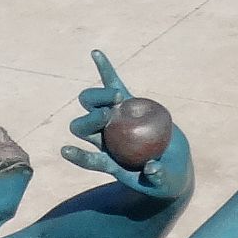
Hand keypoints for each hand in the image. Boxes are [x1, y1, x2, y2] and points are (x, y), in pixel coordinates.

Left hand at [61, 50, 189, 200]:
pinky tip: (96, 53)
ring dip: (98, 98)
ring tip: (117, 97)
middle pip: (84, 127)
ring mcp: (116, 121)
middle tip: (109, 115)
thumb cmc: (165, 180)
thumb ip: (158, 178)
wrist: (171, 165)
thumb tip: (151, 168)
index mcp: (111, 162)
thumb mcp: (164, 184)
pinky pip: (114, 84)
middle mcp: (107, 140)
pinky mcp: (129, 107)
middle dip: (90, 119)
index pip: (90, 159)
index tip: (66, 150)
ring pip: (93, 105)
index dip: (79, 155)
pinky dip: (106, 70)